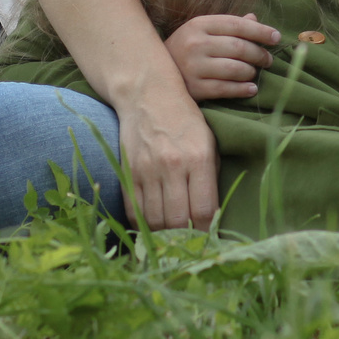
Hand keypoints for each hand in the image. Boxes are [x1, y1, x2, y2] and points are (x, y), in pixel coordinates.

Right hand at [115, 81, 221, 229]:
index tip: (207, 238)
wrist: (148, 95)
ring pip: (154, 220)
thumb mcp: (209, 143)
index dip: (206, 232)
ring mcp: (147, 169)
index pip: (204, 210)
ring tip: (171, 237)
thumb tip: (209, 217)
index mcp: (199, 158)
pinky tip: (151, 226)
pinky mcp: (128, 171)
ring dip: (163, 234)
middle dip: (185, 238)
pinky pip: (133, 210)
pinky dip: (143, 224)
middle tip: (188, 243)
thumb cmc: (185, 120)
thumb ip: (210, 178)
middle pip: (178, 221)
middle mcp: (172, 165)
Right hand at [165, 12, 278, 100]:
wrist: (154, 73)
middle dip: (259, 54)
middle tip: (268, 60)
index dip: (260, 31)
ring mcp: (193, 67)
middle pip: (239, 47)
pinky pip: (226, 89)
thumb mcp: (203, 31)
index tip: (276, 37)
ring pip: (235, 69)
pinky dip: (243, 89)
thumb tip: (255, 18)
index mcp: (199, 24)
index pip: (237, 25)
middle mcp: (194, 44)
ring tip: (255, 73)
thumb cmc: (186, 49)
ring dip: (251, 72)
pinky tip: (251, 88)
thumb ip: (229, 25)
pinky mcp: (193, 88)